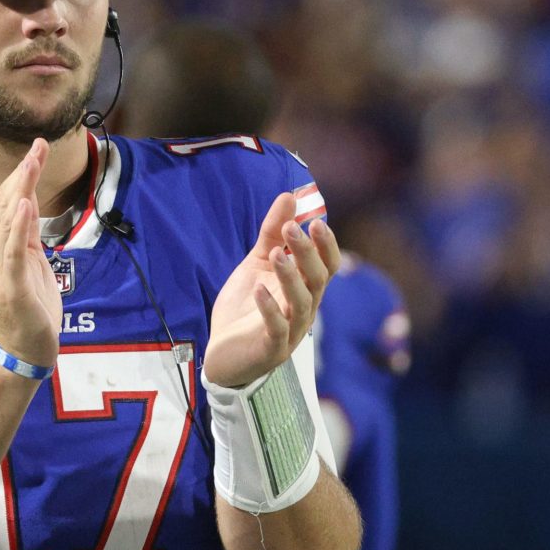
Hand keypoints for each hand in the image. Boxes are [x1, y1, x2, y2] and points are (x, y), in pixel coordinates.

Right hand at [0, 138, 62, 367]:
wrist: (25, 347)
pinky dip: (19, 226)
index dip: (22, 174)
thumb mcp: (32, 262)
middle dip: (23, 174)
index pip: (8, 201)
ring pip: (8, 221)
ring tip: (31, 164)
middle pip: (6, 204)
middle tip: (38, 147)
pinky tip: (26, 205)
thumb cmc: (29, 306)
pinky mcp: (10, 284)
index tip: (38, 149)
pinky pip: (13, 250)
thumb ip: (26, 233)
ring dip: (20, 190)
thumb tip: (29, 201)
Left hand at [203, 193, 341, 387]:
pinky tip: (260, 289)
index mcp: (304, 289)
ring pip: (301, 302)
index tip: (315, 221)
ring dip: (291, 277)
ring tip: (277, 254)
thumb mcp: (256, 265)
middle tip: (292, 228)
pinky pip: (276, 329)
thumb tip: (289, 196)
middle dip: (307, 253)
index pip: (327, 266)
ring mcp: (290, 332)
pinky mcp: (270, 349)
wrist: (222, 353)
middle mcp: (304, 310)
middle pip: (318, 280)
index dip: (325, 245)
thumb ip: (273, 234)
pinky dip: (270, 309)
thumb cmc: (245, 308)